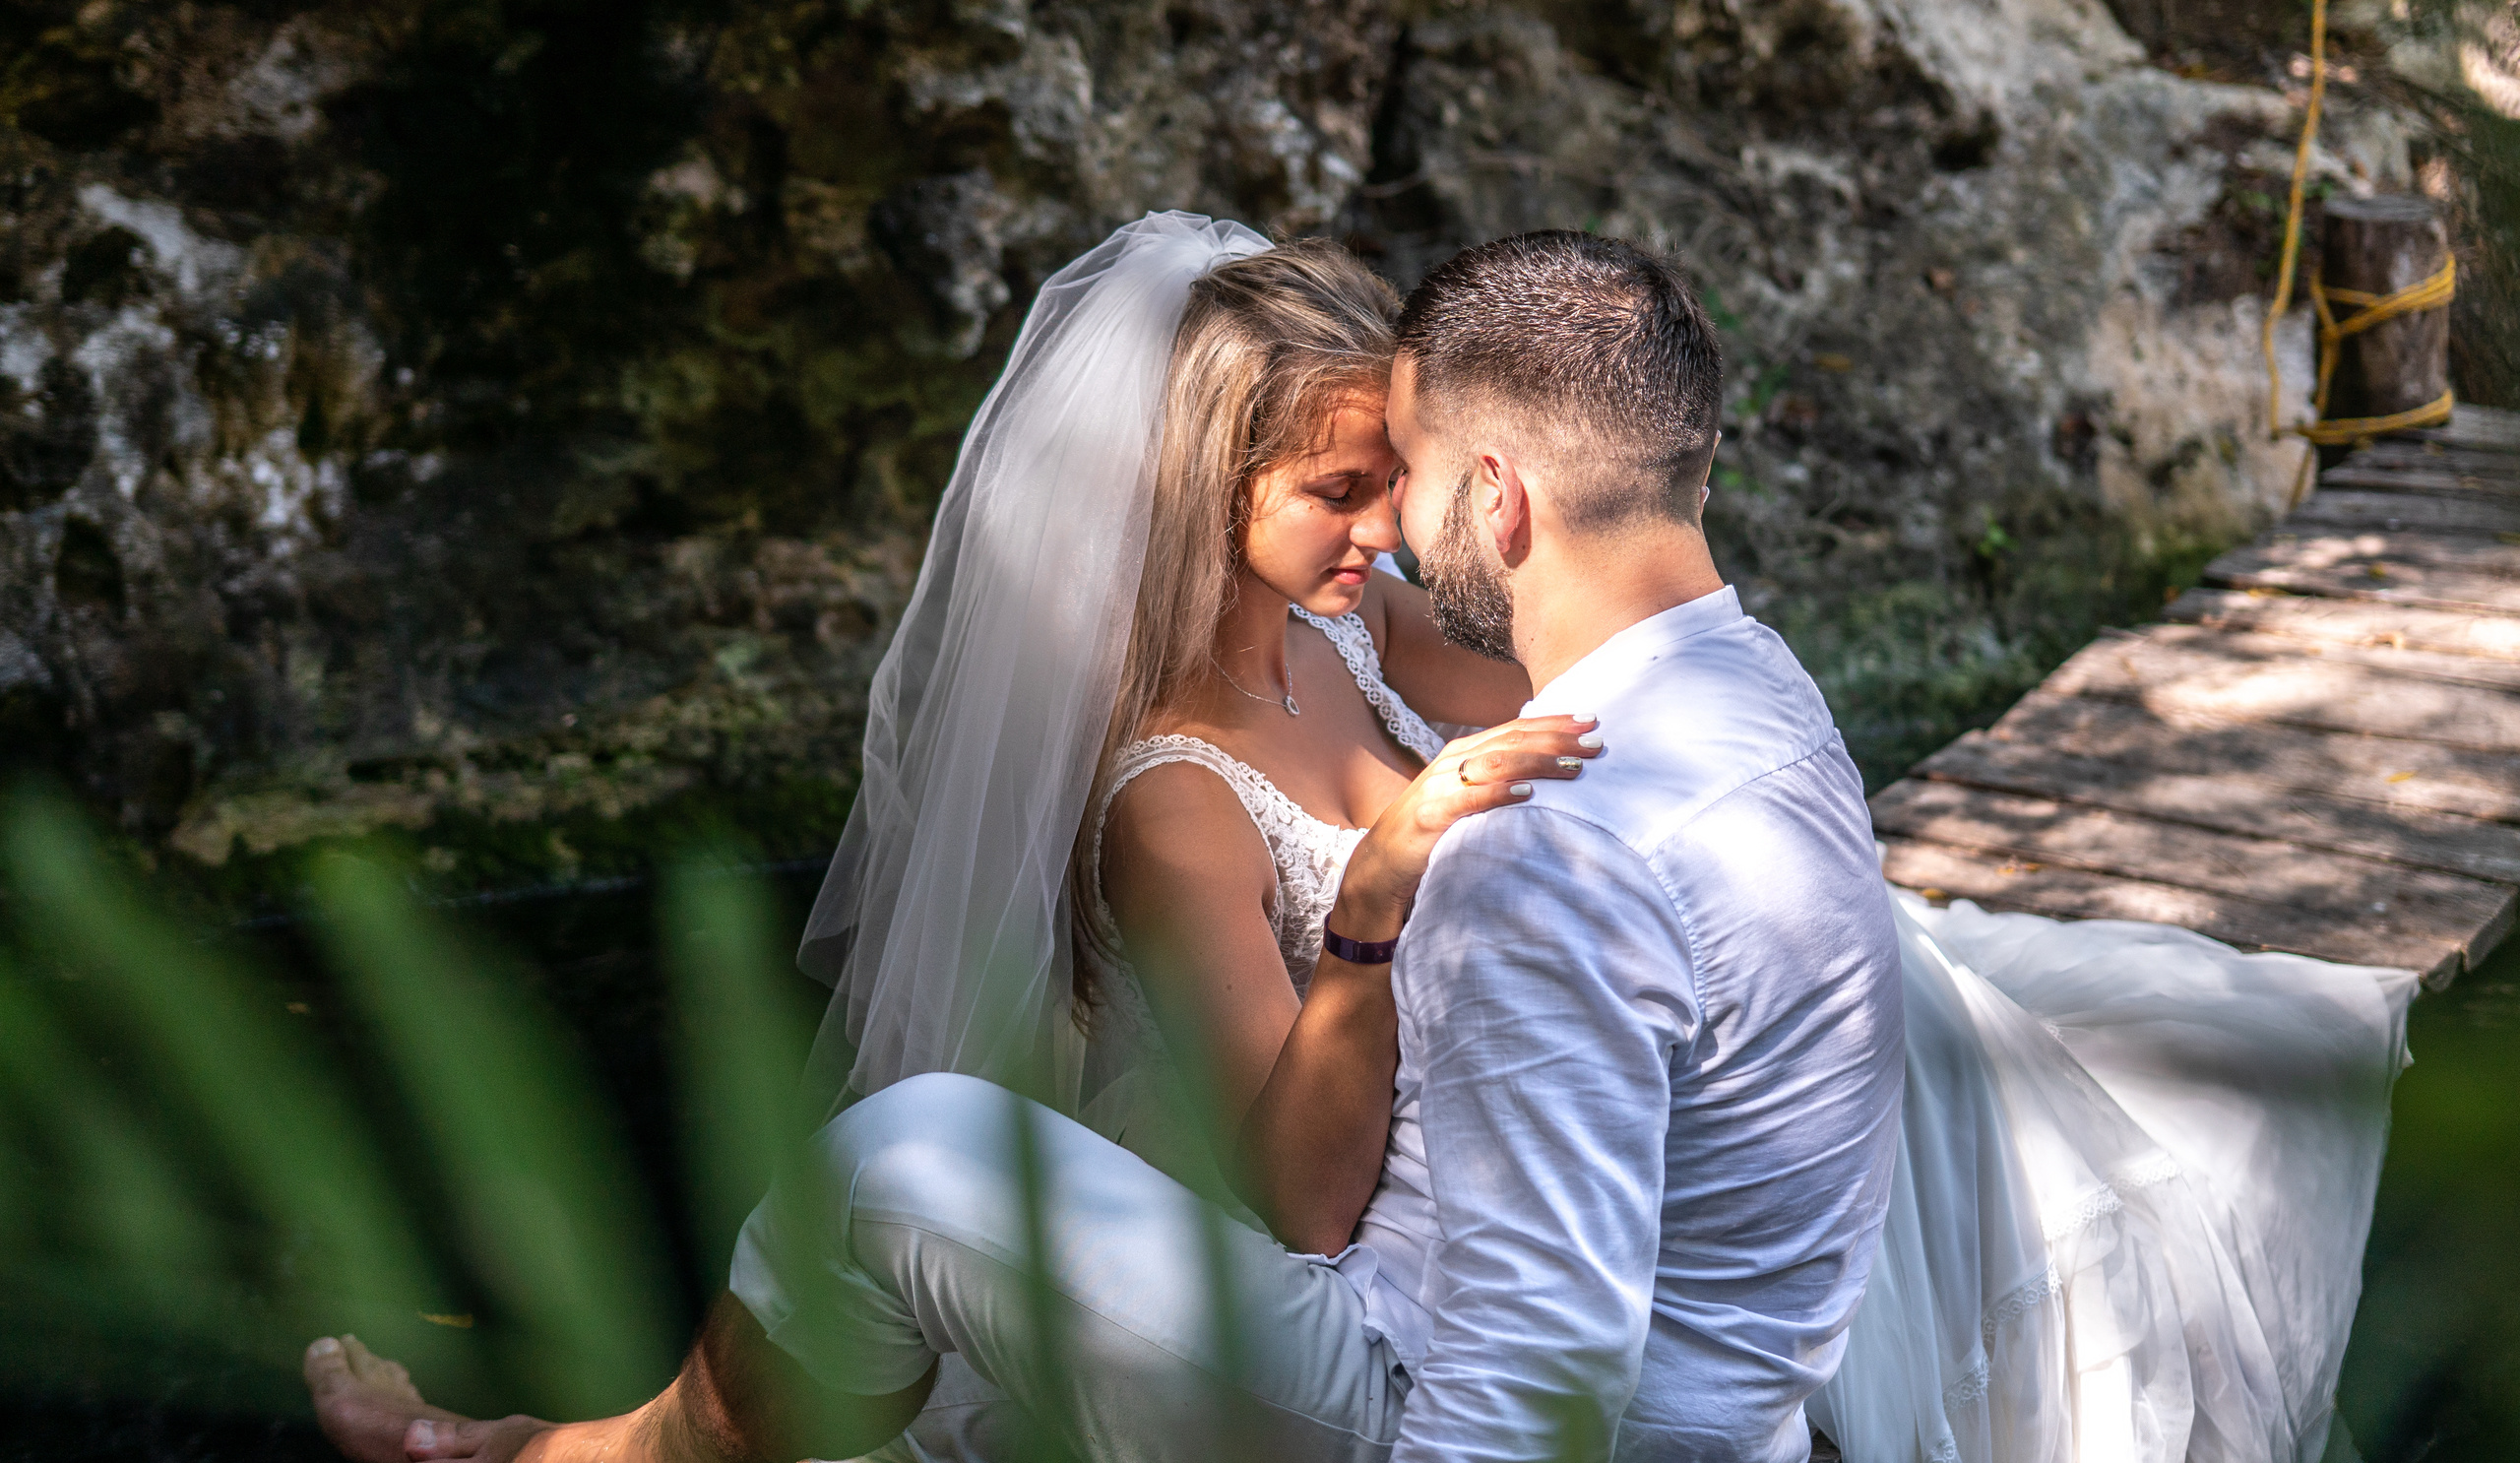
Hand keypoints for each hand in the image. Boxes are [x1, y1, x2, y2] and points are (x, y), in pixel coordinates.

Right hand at [1335, 714, 1601, 937]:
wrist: (1382, 863)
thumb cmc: (1434, 829)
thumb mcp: (1468, 795)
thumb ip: (1500, 779)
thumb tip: (1550, 773)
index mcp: (1466, 751)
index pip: (1516, 728)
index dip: (1554, 724)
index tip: (1591, 722)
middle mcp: (1453, 761)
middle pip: (1512, 741)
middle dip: (1556, 739)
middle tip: (1596, 742)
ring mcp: (1439, 785)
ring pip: (1496, 763)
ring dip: (1537, 762)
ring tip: (1573, 767)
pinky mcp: (1429, 814)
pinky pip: (1468, 799)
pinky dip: (1499, 792)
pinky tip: (1526, 793)